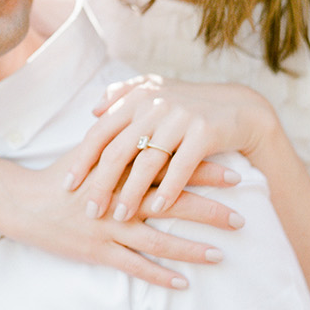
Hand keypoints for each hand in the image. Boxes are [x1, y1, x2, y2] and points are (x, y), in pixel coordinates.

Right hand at [0, 150, 242, 289]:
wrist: (19, 202)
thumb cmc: (58, 177)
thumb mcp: (88, 153)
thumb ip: (122, 144)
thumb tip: (153, 128)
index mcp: (120, 171)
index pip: (170, 169)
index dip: (203, 172)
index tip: (236, 174)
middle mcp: (118, 199)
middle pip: (172, 204)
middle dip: (209, 212)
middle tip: (242, 218)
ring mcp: (107, 227)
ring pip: (158, 239)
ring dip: (191, 248)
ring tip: (222, 254)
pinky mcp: (95, 250)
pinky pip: (133, 266)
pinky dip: (159, 275)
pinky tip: (183, 283)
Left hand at [65, 75, 275, 221]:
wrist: (240, 106)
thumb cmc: (189, 105)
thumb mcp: (155, 92)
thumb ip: (121, 97)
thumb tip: (93, 111)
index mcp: (136, 99)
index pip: (99, 133)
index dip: (82, 161)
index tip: (68, 185)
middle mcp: (154, 105)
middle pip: (117, 151)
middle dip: (101, 185)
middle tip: (90, 211)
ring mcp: (179, 118)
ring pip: (146, 162)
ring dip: (131, 193)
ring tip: (119, 216)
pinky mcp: (205, 131)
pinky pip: (181, 166)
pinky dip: (168, 189)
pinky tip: (157, 210)